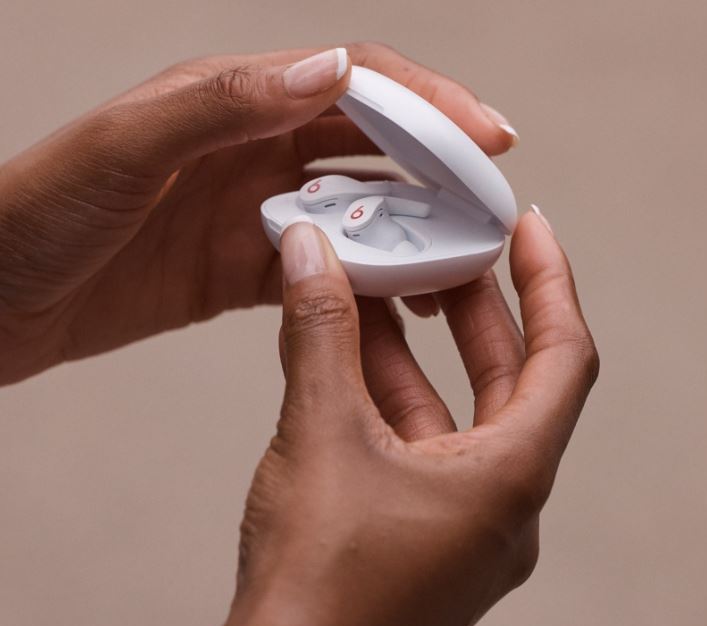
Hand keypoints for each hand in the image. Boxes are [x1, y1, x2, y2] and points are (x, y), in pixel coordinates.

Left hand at [0, 43, 516, 384]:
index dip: (430, 104)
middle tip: (490, 209)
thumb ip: (223, 105)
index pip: (356, 84)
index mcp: (234, 99)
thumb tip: (328, 69)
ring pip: (355, 212)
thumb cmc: (39, 212)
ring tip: (456, 264)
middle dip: (438, 171)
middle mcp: (253, 147)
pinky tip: (393, 302)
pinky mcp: (244, 267)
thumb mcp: (127, 146)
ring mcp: (253, 210)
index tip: (489, 138)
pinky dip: (361, 282)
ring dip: (408, 232)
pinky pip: (322, 269)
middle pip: (372, 147)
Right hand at [207, 209, 598, 625]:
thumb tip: (309, 254)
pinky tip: (346, 351)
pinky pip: (414, 440)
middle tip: (442, 247)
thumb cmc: (318, 588)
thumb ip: (319, 333)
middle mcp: (500, 502)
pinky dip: (386, 392)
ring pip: (449, 408)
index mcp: (510, 477)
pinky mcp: (416, 529)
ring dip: (413, 348)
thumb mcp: (321, 433)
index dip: (551, 282)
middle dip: (471, 306)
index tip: (527, 229)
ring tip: (378, 286)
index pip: (563, 357)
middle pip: (506, 377)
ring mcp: (458, 519)